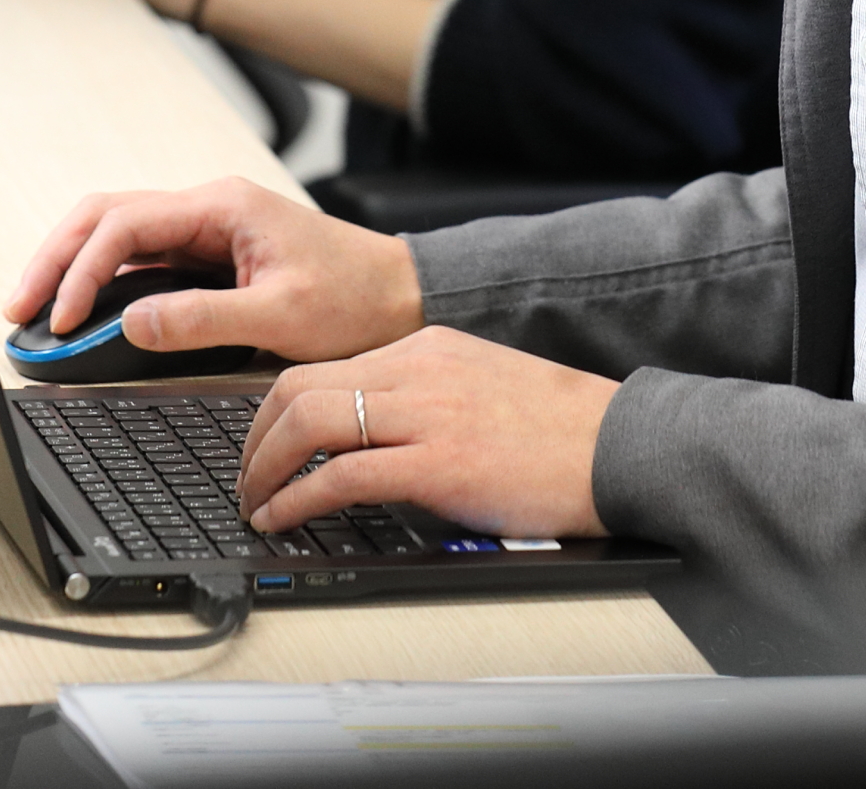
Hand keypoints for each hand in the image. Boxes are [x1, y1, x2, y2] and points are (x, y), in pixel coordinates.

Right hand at [4, 176, 422, 366]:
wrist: (404, 297)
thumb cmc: (358, 301)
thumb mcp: (281, 318)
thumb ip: (203, 319)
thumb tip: (131, 324)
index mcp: (222, 206)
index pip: (125, 224)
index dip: (81, 271)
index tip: (62, 320)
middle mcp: (208, 207)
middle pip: (105, 216)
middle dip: (56, 259)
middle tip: (19, 309)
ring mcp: (207, 229)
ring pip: (117, 234)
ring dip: (73, 266)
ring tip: (37, 311)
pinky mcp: (210, 255)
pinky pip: (141, 259)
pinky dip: (103, 281)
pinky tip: (83, 310)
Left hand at [237, 329, 615, 540]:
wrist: (620, 443)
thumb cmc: (560, 427)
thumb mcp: (480, 384)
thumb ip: (424, 395)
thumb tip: (365, 436)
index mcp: (425, 347)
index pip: (322, 366)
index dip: (274, 411)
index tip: (261, 446)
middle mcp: (418, 369)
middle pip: (297, 386)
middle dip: (254, 439)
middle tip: (244, 479)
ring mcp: (427, 413)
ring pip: (308, 421)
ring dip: (265, 469)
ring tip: (255, 505)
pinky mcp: (439, 463)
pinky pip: (342, 474)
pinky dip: (299, 499)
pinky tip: (287, 518)